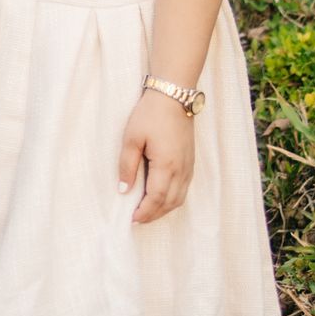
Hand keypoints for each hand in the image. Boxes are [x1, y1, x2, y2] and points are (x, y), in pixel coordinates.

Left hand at [117, 88, 196, 224]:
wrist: (174, 95)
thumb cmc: (151, 114)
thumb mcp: (132, 138)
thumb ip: (127, 166)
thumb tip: (124, 190)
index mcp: (166, 165)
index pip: (156, 198)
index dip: (144, 212)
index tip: (132, 219)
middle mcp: (181, 169)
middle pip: (170, 203)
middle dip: (154, 215)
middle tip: (137, 220)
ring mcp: (188, 166)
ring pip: (180, 198)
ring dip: (164, 209)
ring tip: (147, 212)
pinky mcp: (190, 161)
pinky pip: (184, 188)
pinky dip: (173, 199)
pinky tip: (162, 198)